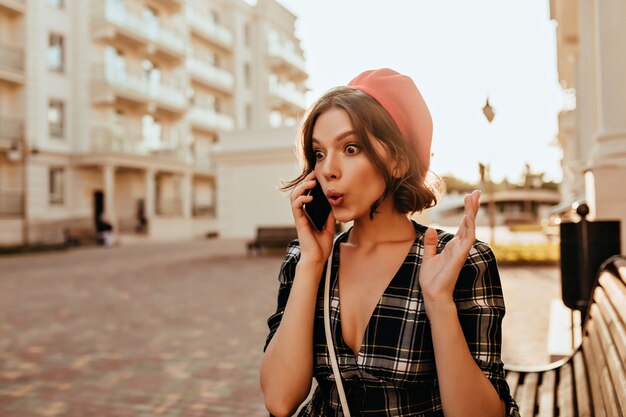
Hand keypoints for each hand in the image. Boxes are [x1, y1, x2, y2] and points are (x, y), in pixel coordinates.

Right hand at [290, 171, 335, 264]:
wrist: (317, 259)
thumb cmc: (321, 247)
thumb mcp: (330, 228)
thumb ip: (329, 216)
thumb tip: (333, 204)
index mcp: (309, 215)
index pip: (306, 195)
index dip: (310, 185)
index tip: (317, 176)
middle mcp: (302, 215)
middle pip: (299, 193)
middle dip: (305, 181)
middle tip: (314, 174)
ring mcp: (299, 217)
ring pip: (295, 196)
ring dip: (302, 187)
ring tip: (311, 182)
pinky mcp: (299, 221)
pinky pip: (296, 206)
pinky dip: (301, 198)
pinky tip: (309, 197)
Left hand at [419, 190, 480, 304]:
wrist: (432, 294)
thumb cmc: (432, 279)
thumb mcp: (428, 257)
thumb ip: (430, 243)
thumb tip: (431, 228)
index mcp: (453, 246)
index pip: (462, 225)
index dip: (467, 211)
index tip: (470, 196)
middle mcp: (459, 247)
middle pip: (468, 223)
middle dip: (472, 208)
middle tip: (476, 192)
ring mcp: (461, 252)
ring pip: (470, 229)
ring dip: (471, 214)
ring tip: (473, 199)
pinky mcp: (460, 258)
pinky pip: (467, 241)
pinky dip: (468, 229)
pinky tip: (468, 218)